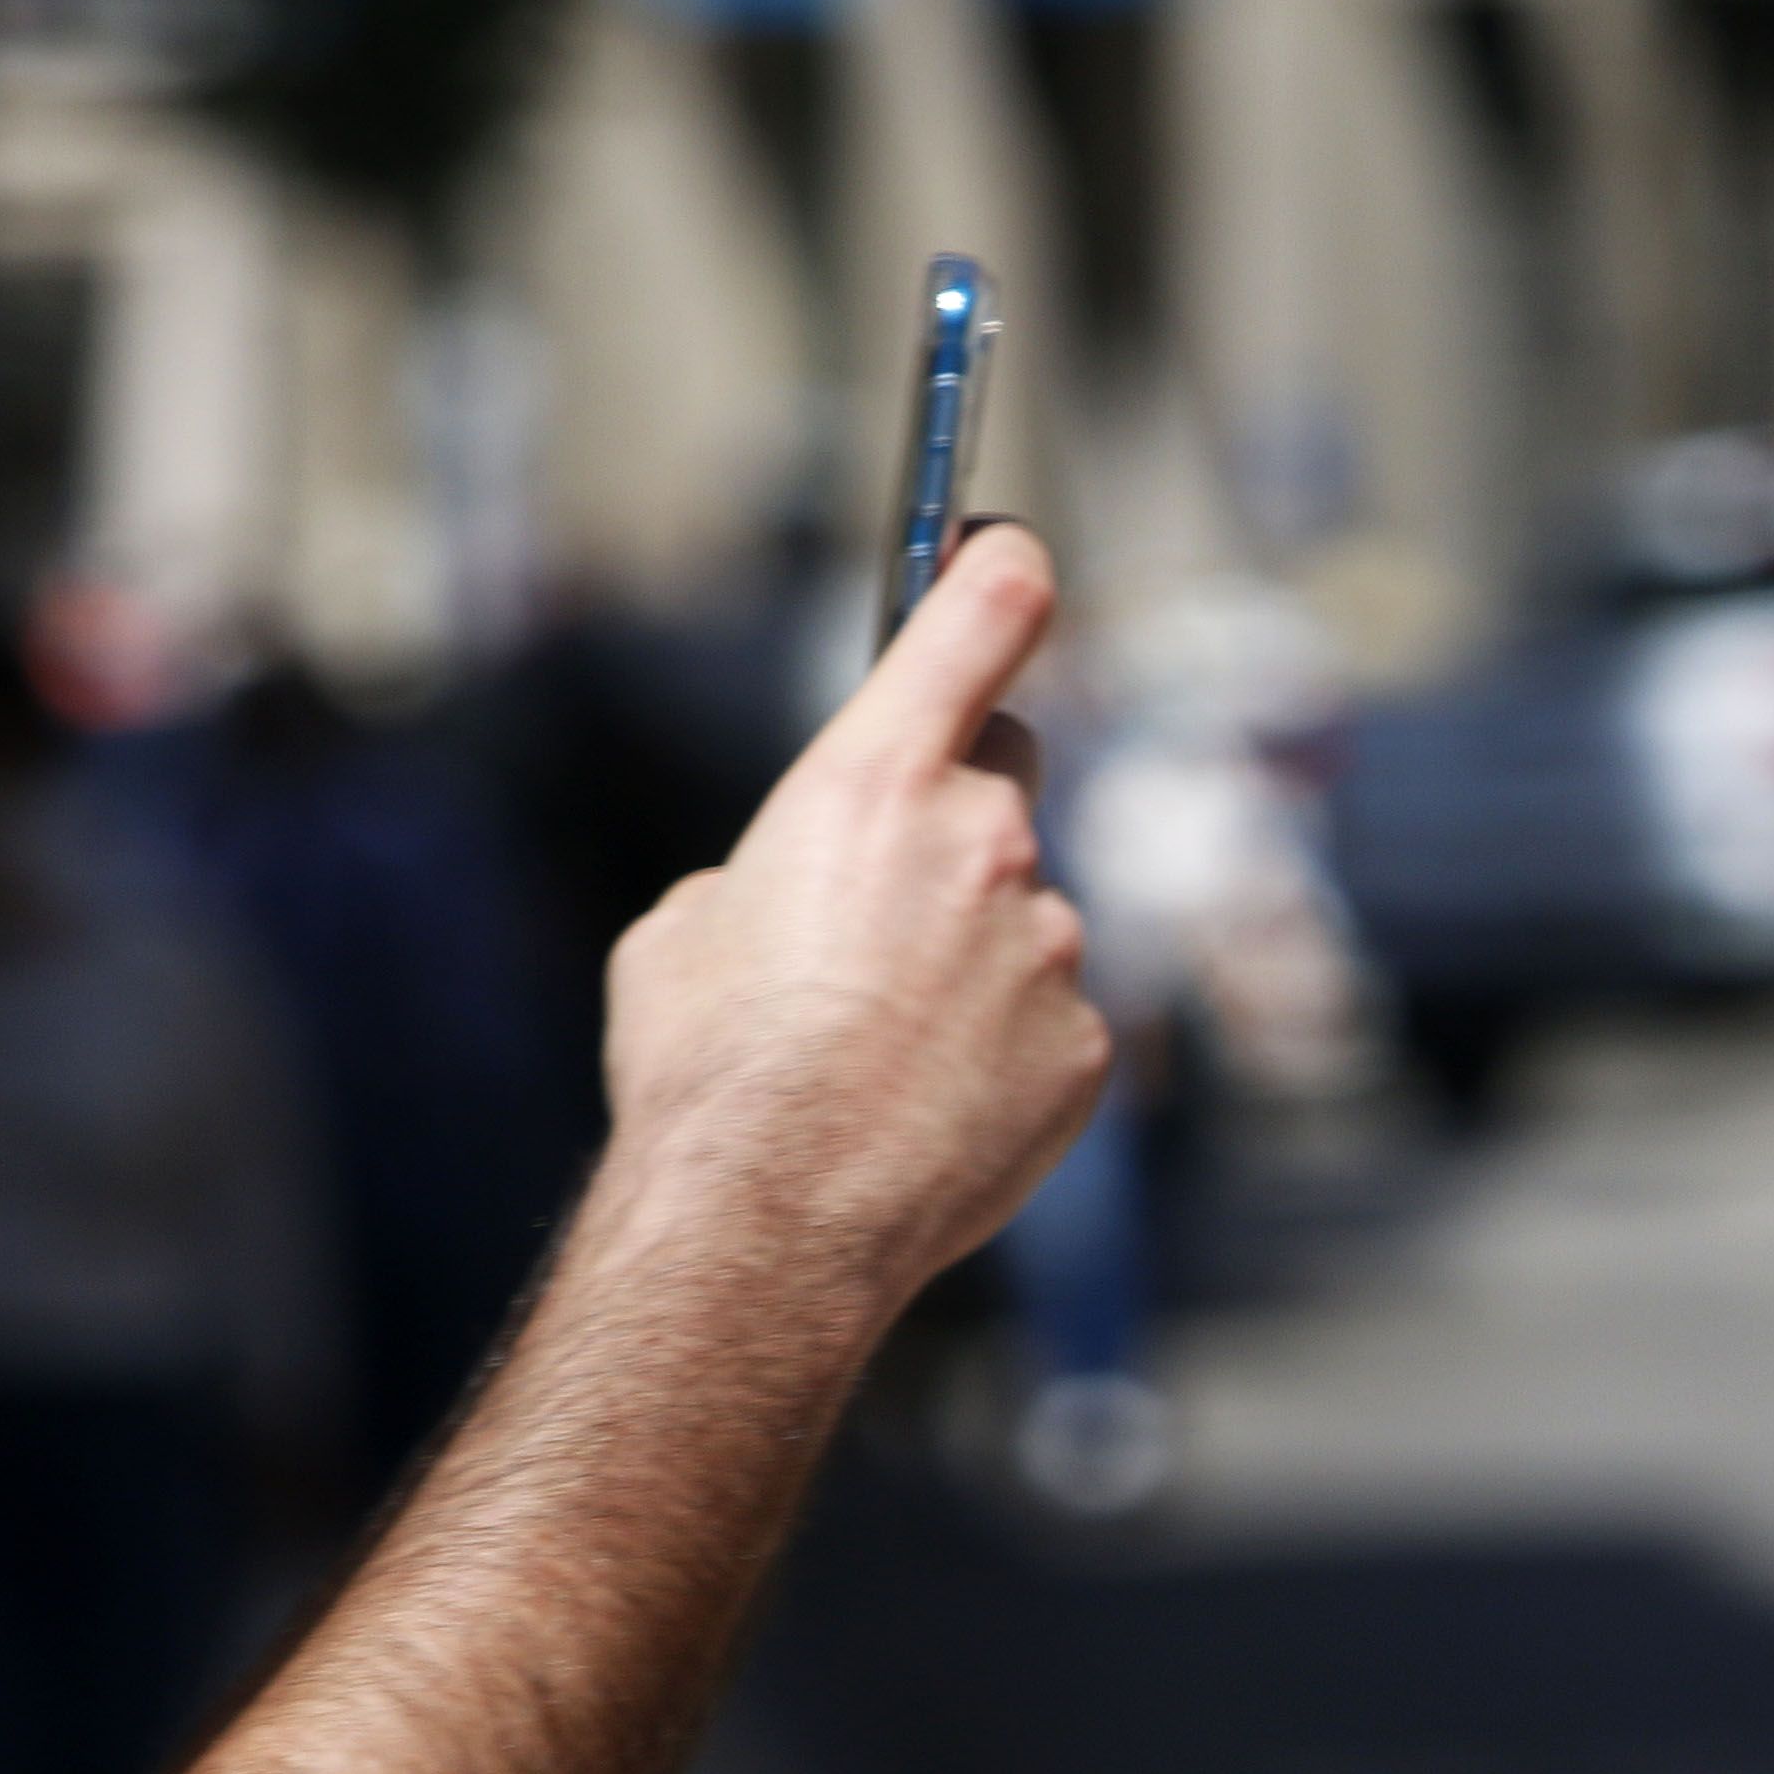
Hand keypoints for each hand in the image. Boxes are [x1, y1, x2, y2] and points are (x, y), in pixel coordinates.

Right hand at [600, 520, 1111, 1313]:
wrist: (769, 1218)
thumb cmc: (707, 1069)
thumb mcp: (688, 926)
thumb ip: (772, 868)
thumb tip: (802, 892)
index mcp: (872, 780)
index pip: (982, 615)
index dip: (1002, 570)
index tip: (1010, 555)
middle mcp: (983, 842)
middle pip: (1007, 773)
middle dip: (960, 811)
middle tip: (894, 893)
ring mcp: (1049, 945)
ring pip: (1023, 917)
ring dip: (972, 957)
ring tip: (884, 1048)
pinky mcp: (1085, 1044)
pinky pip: (1049, 1020)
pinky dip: (1002, 1051)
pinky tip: (931, 1105)